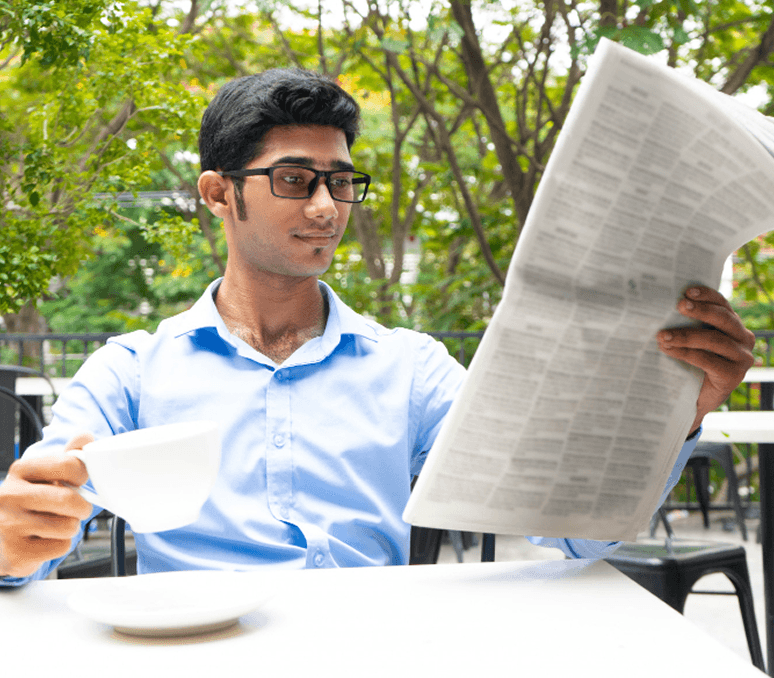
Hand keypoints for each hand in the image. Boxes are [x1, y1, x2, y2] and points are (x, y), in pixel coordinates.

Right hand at [0, 433, 93, 577]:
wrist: (1, 538)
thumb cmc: (30, 501)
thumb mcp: (45, 474)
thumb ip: (68, 455)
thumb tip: (86, 437)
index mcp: (20, 470)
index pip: (70, 465)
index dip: (83, 475)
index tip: (79, 481)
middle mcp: (9, 495)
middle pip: (70, 499)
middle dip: (81, 506)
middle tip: (75, 508)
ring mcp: (9, 525)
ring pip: (68, 526)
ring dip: (70, 527)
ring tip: (54, 524)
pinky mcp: (15, 553)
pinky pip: (61, 546)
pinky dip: (60, 545)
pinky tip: (43, 540)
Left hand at [657, 286, 754, 434]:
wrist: (691, 398)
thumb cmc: (688, 363)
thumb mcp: (690, 340)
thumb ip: (685, 323)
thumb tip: (658, 306)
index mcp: (733, 325)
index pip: (723, 304)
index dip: (707, 295)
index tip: (687, 291)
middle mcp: (743, 338)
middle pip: (722, 319)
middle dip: (699, 311)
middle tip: (678, 306)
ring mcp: (741, 358)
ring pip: (714, 340)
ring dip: (685, 335)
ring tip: (662, 335)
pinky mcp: (734, 375)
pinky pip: (708, 360)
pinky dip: (686, 353)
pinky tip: (669, 350)